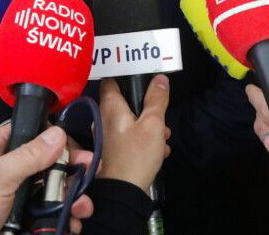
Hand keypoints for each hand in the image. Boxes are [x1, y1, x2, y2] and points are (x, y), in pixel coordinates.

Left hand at [0, 125, 93, 234]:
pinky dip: (62, 220)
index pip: (28, 134)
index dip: (52, 139)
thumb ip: (27, 155)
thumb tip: (56, 135)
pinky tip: (71, 223)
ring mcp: (13, 201)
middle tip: (86, 174)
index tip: (74, 147)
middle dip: (68, 172)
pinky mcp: (20, 224)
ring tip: (81, 207)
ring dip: (70, 199)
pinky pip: (46, 218)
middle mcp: (4, 176)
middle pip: (45, 166)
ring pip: (50, 194)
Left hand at [97, 75, 170, 189]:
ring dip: (149, 126)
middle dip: (146, 107)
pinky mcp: (112, 151)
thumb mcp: (153, 124)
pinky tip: (159, 150)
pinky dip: (143, 139)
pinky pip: (129, 137)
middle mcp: (103, 119)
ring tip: (165, 136)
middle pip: (125, 102)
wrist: (123, 193)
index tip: (142, 78)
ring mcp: (106, 136)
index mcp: (110, 107)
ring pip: (130, 121)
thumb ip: (156, 100)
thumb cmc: (136, 154)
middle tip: (161, 114)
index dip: (126, 76)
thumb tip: (160, 78)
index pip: (111, 80)